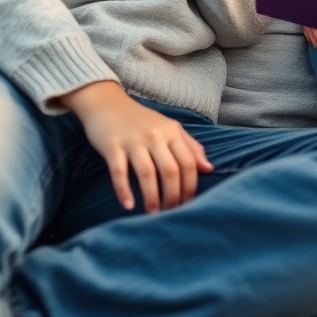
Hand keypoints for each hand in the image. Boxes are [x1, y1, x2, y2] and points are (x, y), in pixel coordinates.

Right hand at [59, 81, 212, 212]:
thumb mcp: (170, 128)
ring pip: (147, 173)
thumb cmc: (142, 120)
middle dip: (173, 196)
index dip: (190, 186)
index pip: (188, 162)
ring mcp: (133, 141)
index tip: (188, 203)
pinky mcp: (112, 146)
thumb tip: (209, 168)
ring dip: (151, 197)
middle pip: (170, 170)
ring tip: (153, 213)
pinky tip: (128, 206)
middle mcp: (155, 136)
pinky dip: (124, 191)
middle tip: (170, 212)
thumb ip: (191, 147)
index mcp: (172, 132)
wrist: (107, 103)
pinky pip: (119, 172)